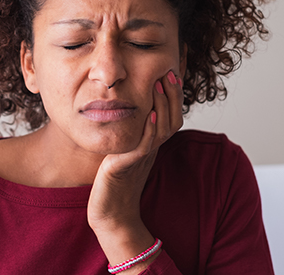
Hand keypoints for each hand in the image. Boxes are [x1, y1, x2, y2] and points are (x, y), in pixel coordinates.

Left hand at [87, 70, 183, 272]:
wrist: (110, 214)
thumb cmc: (113, 183)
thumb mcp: (125, 151)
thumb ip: (132, 133)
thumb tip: (132, 111)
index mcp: (152, 144)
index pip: (171, 115)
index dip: (174, 95)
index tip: (172, 70)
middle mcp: (152, 149)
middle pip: (172, 118)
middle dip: (173, 94)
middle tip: (170, 70)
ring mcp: (143, 158)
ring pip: (162, 128)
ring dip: (163, 104)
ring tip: (161, 83)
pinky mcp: (128, 166)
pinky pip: (145, 145)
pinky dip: (149, 128)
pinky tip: (149, 113)